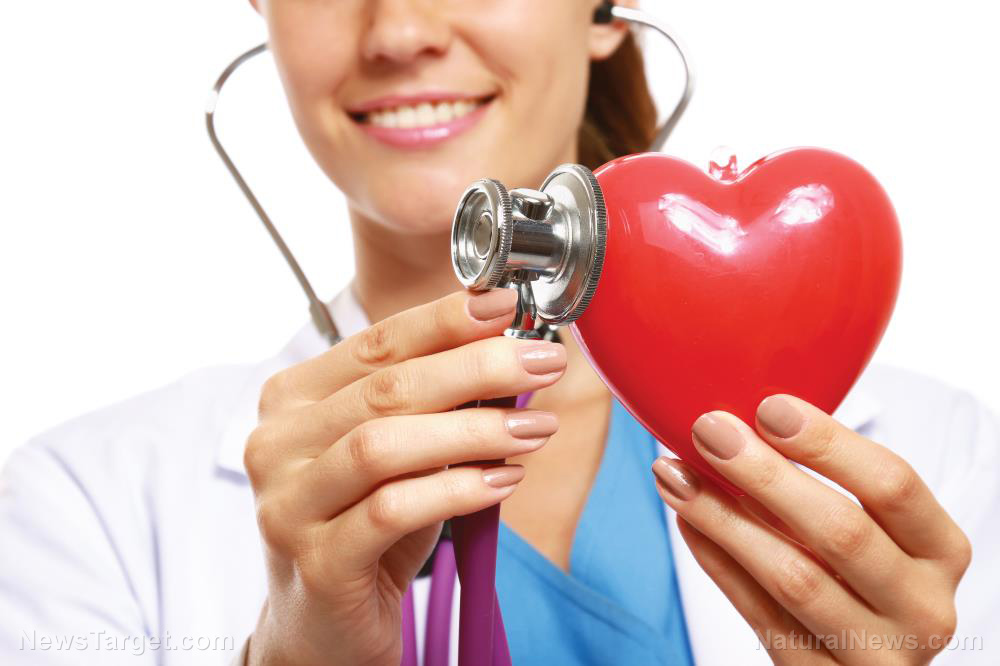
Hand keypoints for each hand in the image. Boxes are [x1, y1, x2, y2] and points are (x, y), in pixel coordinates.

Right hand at [244, 290, 564, 665]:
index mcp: (290, 401)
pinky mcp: (316, 563)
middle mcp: (275, 445)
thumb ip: (432, 402)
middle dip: (477, 368)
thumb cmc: (367, 524)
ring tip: (536, 427)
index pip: (375, 344)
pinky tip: (504, 480)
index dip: (444, 321)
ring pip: (385, 446)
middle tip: (544, 361)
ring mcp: (287, 505)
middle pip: (386, 390)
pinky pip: (393, 511)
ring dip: (474, 430)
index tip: (505, 305)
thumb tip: (507, 348)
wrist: (323, 624)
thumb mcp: (398, 452)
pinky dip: (457, 489)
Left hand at [652, 394, 971, 664]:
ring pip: (794, 578)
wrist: (858, 663)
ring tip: (675, 474)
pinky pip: (759, 616)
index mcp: (940, 552)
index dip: (830, 444)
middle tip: (709, 431)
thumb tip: (740, 420)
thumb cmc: (859, 580)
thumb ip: (826, 484)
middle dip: (766, 474)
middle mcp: (921, 606)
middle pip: (842, 532)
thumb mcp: (873, 533)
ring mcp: (875, 654)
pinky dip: (717, 562)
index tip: (769, 407)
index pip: (894, 486)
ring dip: (724, 517)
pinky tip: (687, 521)